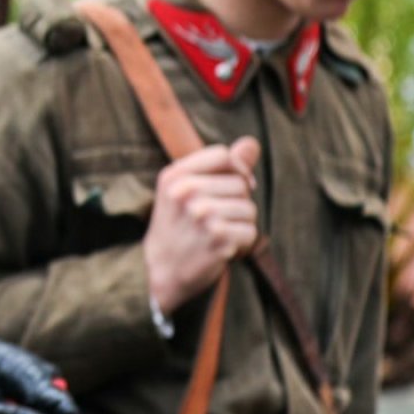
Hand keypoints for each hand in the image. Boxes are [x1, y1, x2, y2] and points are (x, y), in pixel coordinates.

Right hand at [143, 136, 259, 314]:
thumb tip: (252, 143)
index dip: (237, 168)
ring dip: (241, 224)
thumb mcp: (184, 189)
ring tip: (219, 232)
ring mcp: (202, 216)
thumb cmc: (177, 225)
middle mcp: (187, 192)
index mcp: (174, 175)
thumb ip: (219, 165)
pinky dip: (243, 243)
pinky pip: (250, 232)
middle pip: (240, 183)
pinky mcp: (218, 239)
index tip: (236, 184)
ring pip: (249, 209)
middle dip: (237, 201)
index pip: (222, 154)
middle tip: (217, 218)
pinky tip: (223, 247)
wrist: (161, 270)